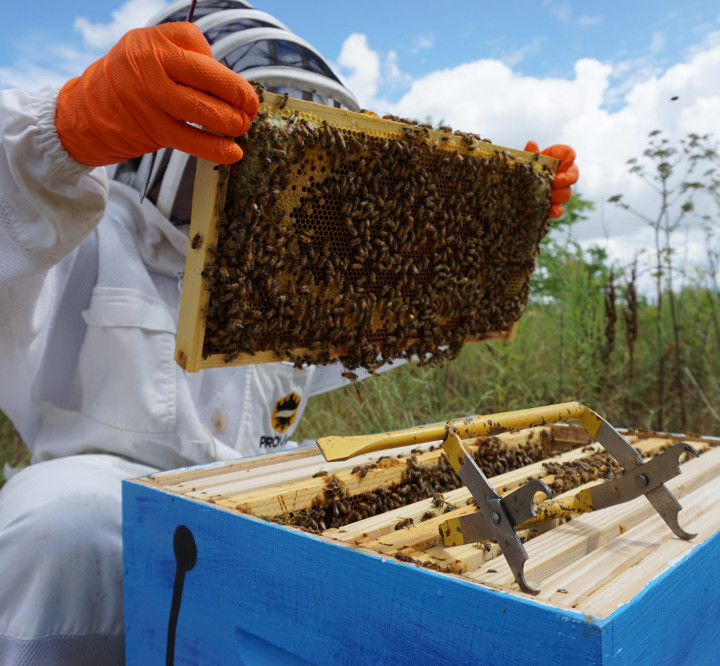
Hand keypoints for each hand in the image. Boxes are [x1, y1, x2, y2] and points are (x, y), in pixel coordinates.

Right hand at [55, 23, 258, 166]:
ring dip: (230, 121)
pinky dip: (216, 148)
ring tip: (242, 127)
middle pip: (207, 76)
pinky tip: (233, 152)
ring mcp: (150, 98)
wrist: (86, 113)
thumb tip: (226, 80)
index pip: (197, 43)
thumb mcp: (145, 52)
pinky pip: (191, 139)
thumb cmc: (129, 82)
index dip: (219, 64)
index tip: (231, 85)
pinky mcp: (153, 129)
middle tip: (251, 109)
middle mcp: (149, 66)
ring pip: (201, 108)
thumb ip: (182, 56)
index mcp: (151, 42)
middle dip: (238, 94)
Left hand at [524, 141, 578, 218]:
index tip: (565, 161)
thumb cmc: (518, 172)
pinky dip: (556, 210)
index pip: (567, 153)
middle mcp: (559, 175)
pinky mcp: (551, 207)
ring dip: (559, 194)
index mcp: (552, 160)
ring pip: (567, 193)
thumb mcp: (521, 163)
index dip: (569, 156)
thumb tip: (532, 144)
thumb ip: (528, 155)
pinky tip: (550, 210)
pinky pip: (559, 210)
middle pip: (574, 174)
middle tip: (555, 181)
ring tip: (548, 195)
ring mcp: (557, 192)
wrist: (508, 192)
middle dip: (567, 178)